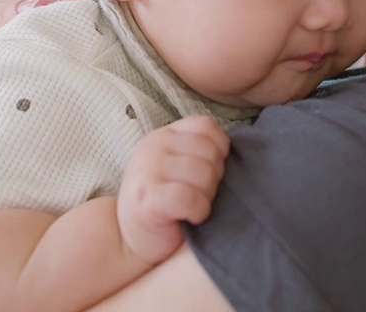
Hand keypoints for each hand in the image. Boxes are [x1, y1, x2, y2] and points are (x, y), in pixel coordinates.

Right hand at [117, 116, 230, 263]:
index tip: (210, 170)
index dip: (219, 148)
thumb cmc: (164, 203)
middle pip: (210, 151)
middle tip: (200, 193)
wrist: (127, 240)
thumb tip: (238, 152)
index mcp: (164, 135)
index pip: (206, 126)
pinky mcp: (149, 200)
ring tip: (194, 206)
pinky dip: (199, 210)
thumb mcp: (178, 166)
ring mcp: (148, 171)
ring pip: (204, 173)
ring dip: (207, 195)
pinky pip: (190, 197)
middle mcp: (154, 147)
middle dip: (215, 176)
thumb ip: (200, 151)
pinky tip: (191, 217)